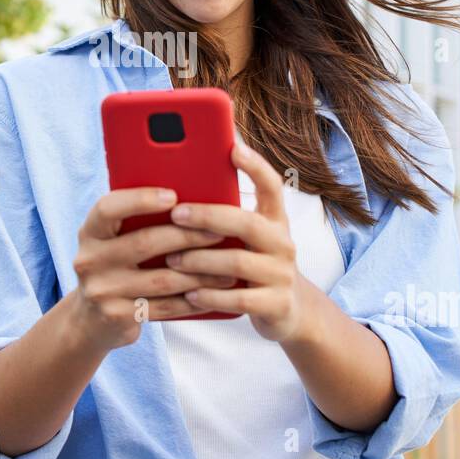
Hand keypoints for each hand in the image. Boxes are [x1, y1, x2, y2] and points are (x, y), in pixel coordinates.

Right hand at [70, 186, 241, 350]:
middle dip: (188, 236)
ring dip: (200, 273)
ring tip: (229, 268)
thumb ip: (136, 221)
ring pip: (162, 279)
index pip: (108, 208)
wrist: (90, 320)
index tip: (173, 196)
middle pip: (145, 242)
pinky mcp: (118, 316)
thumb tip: (192, 195)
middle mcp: (90, 260)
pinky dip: (193, 300)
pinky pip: (164, 307)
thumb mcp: (112, 241)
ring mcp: (102, 291)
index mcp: (90, 232)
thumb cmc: (116, 267)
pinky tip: (214, 294)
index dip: (140, 199)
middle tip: (220, 231)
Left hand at [162, 138, 310, 342]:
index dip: (255, 165)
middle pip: (246, 223)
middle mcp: (283, 242)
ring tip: (171, 260)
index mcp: (275, 219)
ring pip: (237, 262)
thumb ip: (227, 216)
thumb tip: (182, 184)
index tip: (234, 148)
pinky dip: (211, 295)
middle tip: (176, 214)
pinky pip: (240, 299)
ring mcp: (282, 274)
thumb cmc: (254, 263)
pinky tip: (189, 294)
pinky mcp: (277, 304)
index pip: (271, 184)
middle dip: (207, 217)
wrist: (288, 310)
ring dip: (200, 260)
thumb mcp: (249, 237)